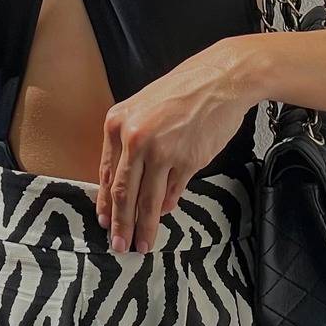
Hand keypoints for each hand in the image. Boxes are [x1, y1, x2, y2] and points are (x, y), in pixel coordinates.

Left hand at [95, 35, 260, 254]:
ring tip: (142, 244)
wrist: (221, 78)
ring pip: (148, 200)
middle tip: (119, 246)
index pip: (108, 173)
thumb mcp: (143, 109)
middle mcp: (135, 138)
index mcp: (117, 123)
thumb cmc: (182, 91)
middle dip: (121, 224)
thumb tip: (127, 187)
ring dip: (145, 226)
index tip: (104, 222)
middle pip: (124, 192)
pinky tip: (166, 215)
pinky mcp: (188, 161)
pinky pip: (174, 192)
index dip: (106, 203)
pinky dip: (169, 206)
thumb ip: (130, 145)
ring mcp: (162, 151)